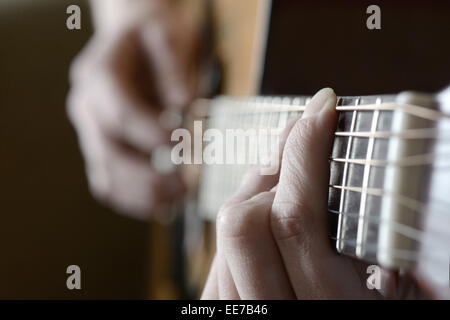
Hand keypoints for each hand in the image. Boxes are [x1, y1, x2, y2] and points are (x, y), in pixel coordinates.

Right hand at [67, 0, 197, 218]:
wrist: (132, 41)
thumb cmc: (151, 38)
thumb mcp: (167, 35)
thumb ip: (174, 70)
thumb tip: (184, 108)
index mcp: (97, 75)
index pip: (120, 114)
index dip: (154, 135)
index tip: (188, 147)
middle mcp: (86, 107)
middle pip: (109, 153)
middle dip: (149, 177)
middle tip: (185, 187)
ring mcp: (90, 132)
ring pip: (106, 177)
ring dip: (143, 195)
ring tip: (179, 197)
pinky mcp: (101, 150)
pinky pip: (110, 184)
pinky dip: (135, 200)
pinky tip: (164, 202)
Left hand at [202, 88, 429, 298]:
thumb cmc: (385, 313)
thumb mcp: (405, 298)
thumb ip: (403, 261)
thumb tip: (408, 191)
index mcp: (333, 312)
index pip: (295, 220)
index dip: (304, 154)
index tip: (322, 110)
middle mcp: (275, 313)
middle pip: (242, 221)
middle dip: (276, 169)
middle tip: (306, 142)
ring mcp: (239, 310)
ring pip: (225, 232)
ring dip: (260, 190)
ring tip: (293, 180)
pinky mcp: (220, 305)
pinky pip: (220, 249)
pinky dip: (247, 218)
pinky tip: (273, 213)